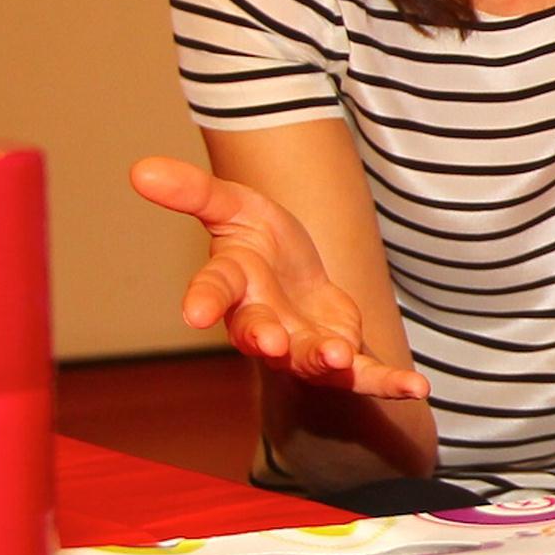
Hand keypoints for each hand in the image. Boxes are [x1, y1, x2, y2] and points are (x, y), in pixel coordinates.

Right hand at [129, 156, 426, 398]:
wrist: (300, 275)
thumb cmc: (259, 241)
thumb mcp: (233, 205)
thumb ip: (194, 192)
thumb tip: (139, 167)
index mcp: (235, 285)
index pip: (213, 290)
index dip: (201, 300)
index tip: (189, 312)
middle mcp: (263, 322)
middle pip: (259, 334)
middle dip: (263, 338)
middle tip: (268, 342)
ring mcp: (302, 344)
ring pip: (309, 359)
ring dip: (324, 359)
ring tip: (338, 356)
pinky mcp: (342, 355)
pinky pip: (366, 374)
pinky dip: (388, 382)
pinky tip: (415, 386)